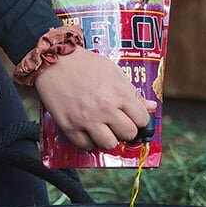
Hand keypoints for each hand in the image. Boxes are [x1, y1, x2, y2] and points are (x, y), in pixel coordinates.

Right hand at [34, 48, 156, 150]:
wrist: (54, 60)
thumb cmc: (85, 64)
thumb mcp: (113, 71)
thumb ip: (132, 91)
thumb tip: (151, 106)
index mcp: (118, 93)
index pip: (142, 119)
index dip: (140, 119)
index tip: (133, 117)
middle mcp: (104, 109)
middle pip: (128, 134)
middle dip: (126, 129)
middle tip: (118, 122)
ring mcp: (86, 119)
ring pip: (109, 144)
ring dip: (109, 138)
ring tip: (104, 128)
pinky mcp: (69, 126)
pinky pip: (86, 146)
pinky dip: (90, 142)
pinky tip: (89, 131)